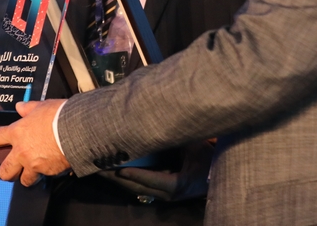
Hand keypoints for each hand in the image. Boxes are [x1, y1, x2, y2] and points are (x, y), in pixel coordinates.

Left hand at [0, 99, 69, 186]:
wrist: (77, 129)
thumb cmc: (59, 114)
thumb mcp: (41, 106)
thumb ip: (28, 109)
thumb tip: (20, 107)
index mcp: (17, 133)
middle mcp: (22, 151)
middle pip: (5, 171)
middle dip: (6, 172)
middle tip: (12, 169)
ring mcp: (34, 164)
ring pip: (25, 179)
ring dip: (28, 176)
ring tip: (37, 169)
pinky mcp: (48, 172)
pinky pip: (45, 176)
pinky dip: (48, 172)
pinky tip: (55, 164)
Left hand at [98, 140, 213, 201]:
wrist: (216, 175)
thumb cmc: (206, 157)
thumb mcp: (194, 146)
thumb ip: (177, 137)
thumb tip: (160, 119)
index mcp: (178, 184)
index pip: (152, 179)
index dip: (135, 174)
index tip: (119, 169)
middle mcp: (168, 194)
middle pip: (138, 187)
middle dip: (118, 178)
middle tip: (100, 168)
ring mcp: (164, 196)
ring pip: (137, 188)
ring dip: (119, 180)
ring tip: (102, 169)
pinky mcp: (161, 193)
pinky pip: (140, 186)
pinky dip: (127, 178)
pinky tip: (115, 171)